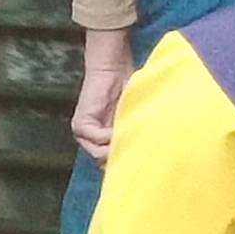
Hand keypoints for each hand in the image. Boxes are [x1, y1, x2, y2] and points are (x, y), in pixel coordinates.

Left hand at [72, 28, 133, 164]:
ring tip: (132, 136)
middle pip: (106, 165)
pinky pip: (99, 140)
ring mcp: (83, 135)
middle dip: (124, 159)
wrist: (113, 67)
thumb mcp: (135, 120)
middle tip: (141, 153)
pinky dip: (112, 136)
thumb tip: (153, 161)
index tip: (146, 161)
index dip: (129, 165)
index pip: (114, 166)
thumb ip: (135, 137)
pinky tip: (121, 125)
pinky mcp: (80, 126)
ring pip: (102, 156)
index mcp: (104, 142)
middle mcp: (91, 142)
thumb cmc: (130, 90)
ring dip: (119, 147)